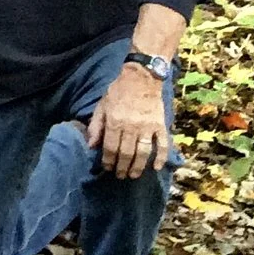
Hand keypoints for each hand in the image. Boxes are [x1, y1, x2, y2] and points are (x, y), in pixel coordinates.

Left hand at [87, 64, 172, 179]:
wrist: (141, 78)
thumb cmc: (118, 92)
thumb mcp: (102, 106)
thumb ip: (96, 126)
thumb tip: (91, 145)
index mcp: (115, 122)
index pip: (110, 147)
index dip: (108, 160)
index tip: (107, 168)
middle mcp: (131, 126)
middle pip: (126, 152)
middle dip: (122, 167)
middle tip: (120, 176)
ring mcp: (148, 127)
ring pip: (143, 152)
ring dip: (138, 166)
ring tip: (133, 175)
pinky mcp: (161, 125)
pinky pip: (162, 144)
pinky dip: (161, 157)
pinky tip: (156, 167)